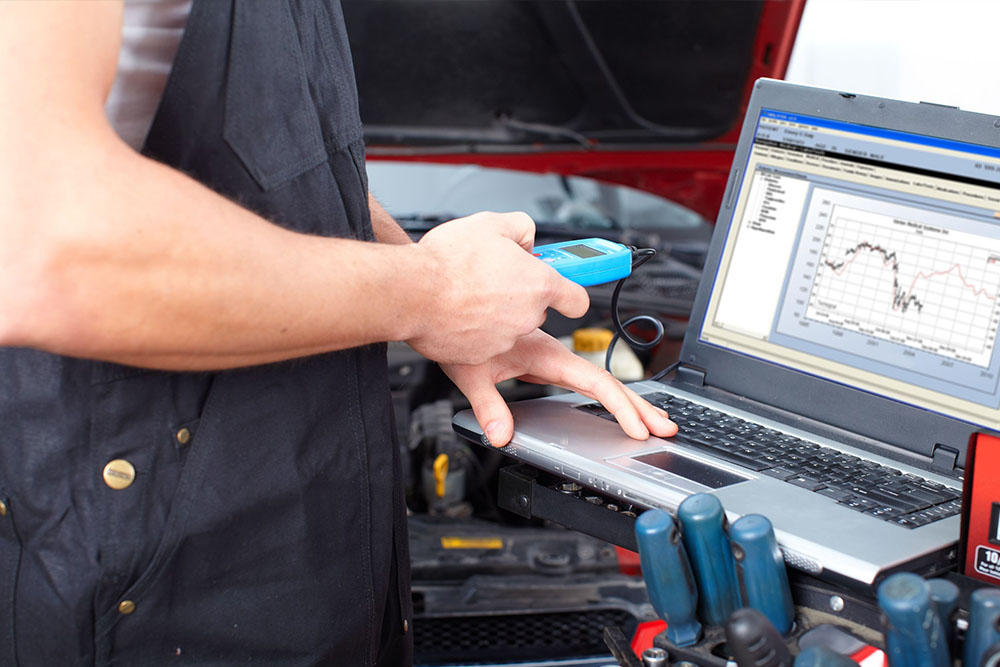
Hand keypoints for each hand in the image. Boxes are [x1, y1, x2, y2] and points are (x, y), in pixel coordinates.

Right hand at [407, 211, 588, 364]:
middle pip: (537, 308)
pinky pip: (484, 340)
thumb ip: (521, 228)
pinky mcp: (480, 356)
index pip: (578, 299)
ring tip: (469, 291)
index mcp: (538, 284)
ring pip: (510, 325)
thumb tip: (526, 238)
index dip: (572, 291)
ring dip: (496, 310)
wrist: (413, 292)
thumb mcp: (492, 223)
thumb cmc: (449, 261)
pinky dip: (475, 328)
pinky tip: (458, 310)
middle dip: (521, 294)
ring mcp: (505, 339)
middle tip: (495, 276)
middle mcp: (527, 316)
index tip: (567, 286)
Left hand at [441, 329, 677, 445]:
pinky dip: (605, 390)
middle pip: (607, 381)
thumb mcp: (470, 372)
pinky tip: (613, 403)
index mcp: (546, 355)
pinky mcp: (541, 356)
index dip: (620, 406)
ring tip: (651, 419)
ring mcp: (550, 355)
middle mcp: (554, 354)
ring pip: (597, 376)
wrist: (447, 297)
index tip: (639, 427)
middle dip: (639, 405)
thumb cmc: (457, 327)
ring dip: (626, 398)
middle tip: (665, 427)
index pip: (594, 383)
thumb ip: (487, 405)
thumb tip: (501, 435)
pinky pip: (582, 372)